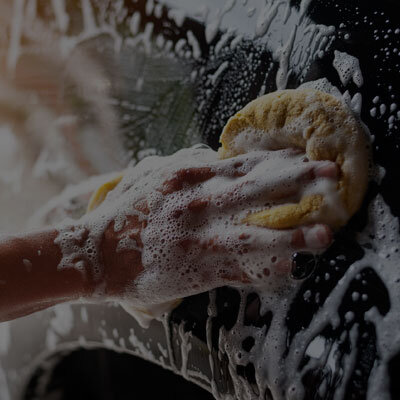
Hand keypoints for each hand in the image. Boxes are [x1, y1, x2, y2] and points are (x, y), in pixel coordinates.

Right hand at [95, 147, 335, 305]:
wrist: (98, 253)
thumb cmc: (124, 211)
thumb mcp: (151, 174)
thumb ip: (185, 162)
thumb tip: (214, 156)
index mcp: (188, 179)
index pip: (244, 164)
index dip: (278, 160)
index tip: (306, 157)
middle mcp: (198, 206)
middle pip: (257, 190)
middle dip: (298, 181)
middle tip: (333, 174)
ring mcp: (199, 240)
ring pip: (254, 236)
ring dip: (292, 235)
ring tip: (325, 234)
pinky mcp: (196, 271)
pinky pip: (238, 271)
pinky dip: (264, 271)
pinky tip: (290, 269)